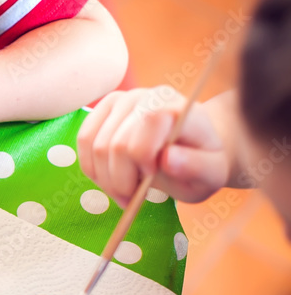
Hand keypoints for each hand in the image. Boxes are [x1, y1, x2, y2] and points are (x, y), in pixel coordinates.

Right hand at [77, 87, 228, 206]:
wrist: (190, 145)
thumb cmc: (201, 162)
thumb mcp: (212, 173)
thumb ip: (196, 166)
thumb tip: (169, 159)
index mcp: (178, 107)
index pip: (148, 124)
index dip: (143, 159)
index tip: (150, 179)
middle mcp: (146, 97)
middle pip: (115, 143)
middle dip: (120, 180)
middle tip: (132, 198)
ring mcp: (121, 100)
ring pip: (95, 146)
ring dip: (105, 179)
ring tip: (123, 190)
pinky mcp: (103, 109)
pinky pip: (83, 141)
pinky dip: (92, 168)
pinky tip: (109, 178)